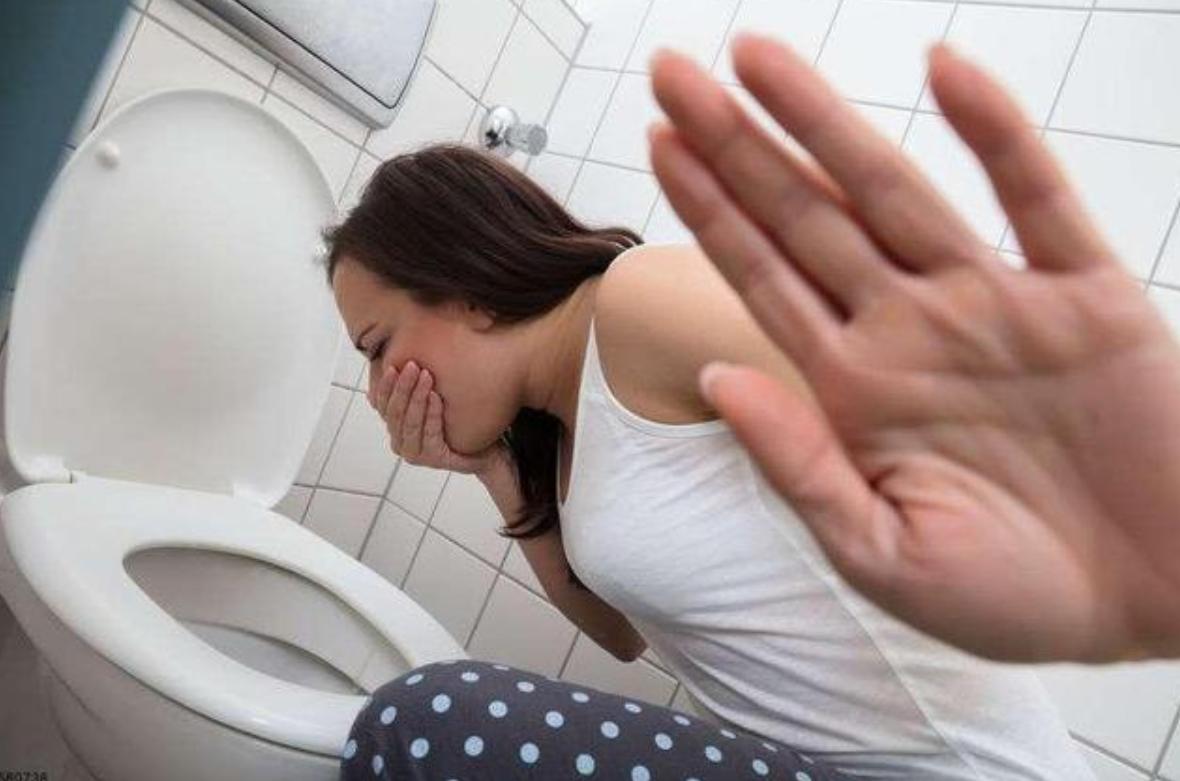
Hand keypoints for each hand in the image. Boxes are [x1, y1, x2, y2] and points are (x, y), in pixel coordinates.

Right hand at [370, 360, 507, 475]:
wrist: (488, 450)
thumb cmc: (459, 424)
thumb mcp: (434, 401)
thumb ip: (417, 386)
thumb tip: (407, 355)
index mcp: (397, 427)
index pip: (382, 405)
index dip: (385, 386)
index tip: (392, 365)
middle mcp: (401, 442)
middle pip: (394, 412)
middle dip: (402, 387)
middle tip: (413, 366)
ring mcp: (415, 453)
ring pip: (410, 421)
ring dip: (416, 396)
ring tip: (426, 375)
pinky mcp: (433, 459)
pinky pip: (429, 432)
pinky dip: (431, 413)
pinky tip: (436, 397)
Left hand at [648, 35, 1179, 662]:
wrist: (1160, 601)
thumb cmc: (1015, 596)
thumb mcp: (879, 554)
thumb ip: (796, 463)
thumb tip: (715, 378)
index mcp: (856, 387)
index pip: (762, 277)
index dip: (708, 210)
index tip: (657, 144)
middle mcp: (911, 330)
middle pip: (804, 217)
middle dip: (738, 145)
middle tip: (672, 73)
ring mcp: (993, 306)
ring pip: (893, 190)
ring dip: (826, 121)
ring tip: (755, 56)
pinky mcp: (1085, 299)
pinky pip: (1036, 200)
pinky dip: (996, 135)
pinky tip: (944, 68)